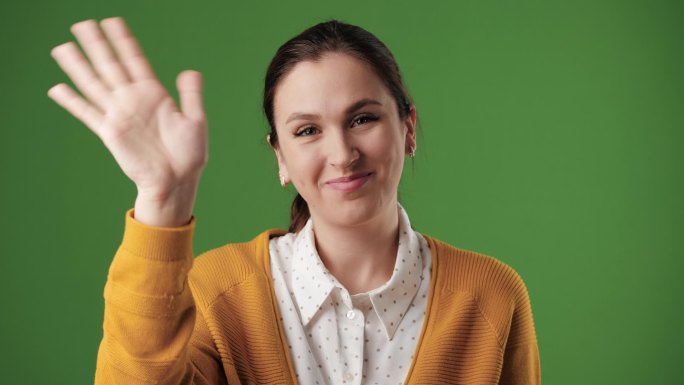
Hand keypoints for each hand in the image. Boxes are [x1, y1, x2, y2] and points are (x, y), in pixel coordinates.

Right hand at [48, 17, 206, 225]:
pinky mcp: (111, 133)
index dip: (124, 41)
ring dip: (79, 67)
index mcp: (154, 95)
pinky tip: (58, 89)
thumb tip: (190, 71)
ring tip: (63, 48)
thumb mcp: (195, 121)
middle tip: (82, 23)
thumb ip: (191, 95)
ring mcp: (120, 115)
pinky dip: (73, 102)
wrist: (178, 181)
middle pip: (111, 66)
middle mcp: (133, 101)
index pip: (135, 60)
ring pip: (95, 85)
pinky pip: (88, 114)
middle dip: (97, 45)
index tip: (112, 22)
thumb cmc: (190, 155)